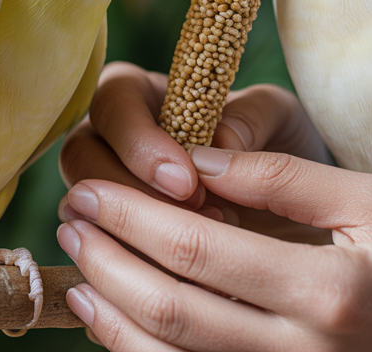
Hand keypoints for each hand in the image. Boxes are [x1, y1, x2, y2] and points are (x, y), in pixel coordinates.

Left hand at [57, 147, 371, 351]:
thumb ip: (282, 179)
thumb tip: (197, 158)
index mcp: (326, 289)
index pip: (198, 249)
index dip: (131, 217)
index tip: (91, 187)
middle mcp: (301, 350)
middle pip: (170, 308)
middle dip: (106, 260)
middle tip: (70, 215)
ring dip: (110, 310)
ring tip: (76, 263)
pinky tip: (113, 319)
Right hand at [59, 62, 333, 239]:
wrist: (290, 201)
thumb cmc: (275, 143)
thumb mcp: (277, 117)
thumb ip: (254, 116)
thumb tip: (223, 139)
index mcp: (141, 95)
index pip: (113, 104)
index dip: (139, 143)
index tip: (186, 178)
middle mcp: (109, 141)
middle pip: (81, 158)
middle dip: (131, 193)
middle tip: (193, 214)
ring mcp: (104, 192)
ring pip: (84, 210)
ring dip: (133, 231)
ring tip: (203, 245)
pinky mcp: (112, 240)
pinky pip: (101, 254)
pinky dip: (139, 266)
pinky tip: (188, 277)